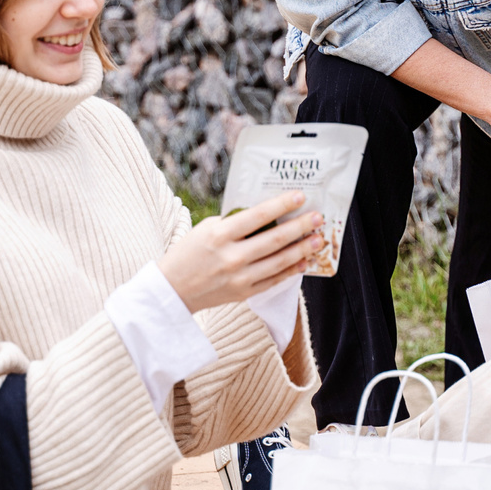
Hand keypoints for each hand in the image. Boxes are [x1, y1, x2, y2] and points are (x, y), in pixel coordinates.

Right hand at [158, 191, 323, 313]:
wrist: (172, 290)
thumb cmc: (189, 252)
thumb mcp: (206, 229)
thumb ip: (235, 222)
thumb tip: (268, 213)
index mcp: (220, 235)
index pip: (258, 216)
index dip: (282, 205)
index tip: (300, 196)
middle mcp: (232, 257)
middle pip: (275, 239)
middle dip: (301, 227)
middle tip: (318, 217)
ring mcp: (239, 277)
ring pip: (279, 262)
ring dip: (302, 249)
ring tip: (317, 239)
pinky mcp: (244, 293)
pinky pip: (274, 280)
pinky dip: (291, 271)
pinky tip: (304, 261)